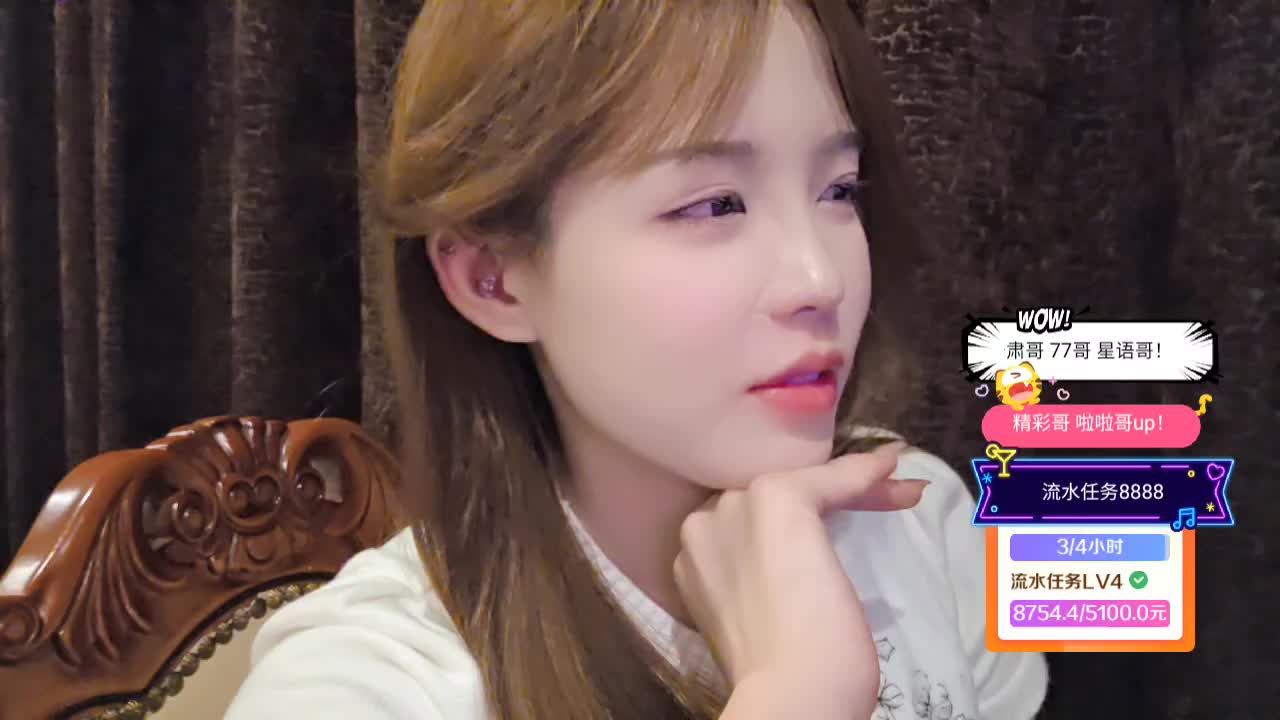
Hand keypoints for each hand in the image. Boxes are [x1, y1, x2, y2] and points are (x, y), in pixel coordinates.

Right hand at [673, 441, 926, 718]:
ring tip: (900, 494)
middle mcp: (703, 524)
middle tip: (879, 506)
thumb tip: (799, 570)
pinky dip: (863, 473)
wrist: (790, 695)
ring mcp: (736, 508)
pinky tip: (893, 467)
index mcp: (694, 558)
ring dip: (852, 485)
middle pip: (771, 498)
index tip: (834, 539)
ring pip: (802, 484)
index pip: (749, 524)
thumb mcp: (757, 616)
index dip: (796, 528)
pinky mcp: (776, 500)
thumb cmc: (780, 675)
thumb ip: (760, 582)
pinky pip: (829, 477)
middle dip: (825, 501)